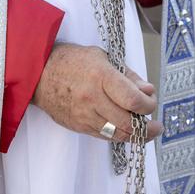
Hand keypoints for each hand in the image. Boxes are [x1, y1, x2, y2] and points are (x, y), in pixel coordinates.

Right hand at [33, 42, 162, 141]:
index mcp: (100, 76)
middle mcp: (92, 98)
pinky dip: (118, 134)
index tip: (151, 102)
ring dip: (135, 134)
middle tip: (155, 125)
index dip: (148, 105)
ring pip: (117, 134)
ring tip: (144, 129)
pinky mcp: (78, 126)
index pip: (132, 99)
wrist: (39, 73)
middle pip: (128, 123)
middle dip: (147, 127)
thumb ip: (127, 75)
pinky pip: (104, 136)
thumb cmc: (72, 60)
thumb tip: (147, 91)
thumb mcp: (102, 57)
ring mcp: (84, 115)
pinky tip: (123, 127)